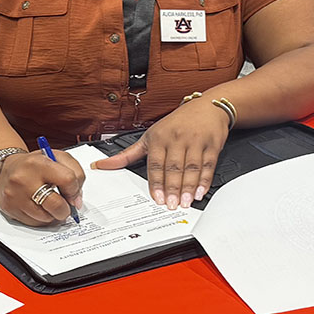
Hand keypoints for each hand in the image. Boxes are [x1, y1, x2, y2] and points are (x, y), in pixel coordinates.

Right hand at [0, 150, 84, 226]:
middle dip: (65, 209)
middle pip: (57, 205)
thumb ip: (75, 173)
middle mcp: (24, 179)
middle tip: (64, 205)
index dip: (75, 190)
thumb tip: (77, 201)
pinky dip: (41, 218)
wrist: (4, 170)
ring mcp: (15, 196)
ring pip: (47, 218)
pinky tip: (37, 207)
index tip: (72, 193)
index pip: (68, 180)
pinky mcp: (10, 209)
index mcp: (38, 163)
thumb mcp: (56, 157)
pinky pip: (35, 223)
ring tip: (47, 203)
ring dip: (52, 214)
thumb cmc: (33, 165)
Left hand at [91, 99, 229, 209]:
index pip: (155, 163)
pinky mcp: (212, 145)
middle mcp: (177, 138)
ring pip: (191, 168)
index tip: (157, 198)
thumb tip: (102, 165)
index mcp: (159, 137)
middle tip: (171, 205)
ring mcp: (195, 141)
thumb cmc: (175, 123)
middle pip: (174, 167)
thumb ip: (128, 154)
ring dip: (188, 187)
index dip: (156, 182)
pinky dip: (204, 180)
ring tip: (185, 202)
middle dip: (172, 188)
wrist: (206, 107)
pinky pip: (208, 165)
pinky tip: (200, 192)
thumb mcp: (149, 136)